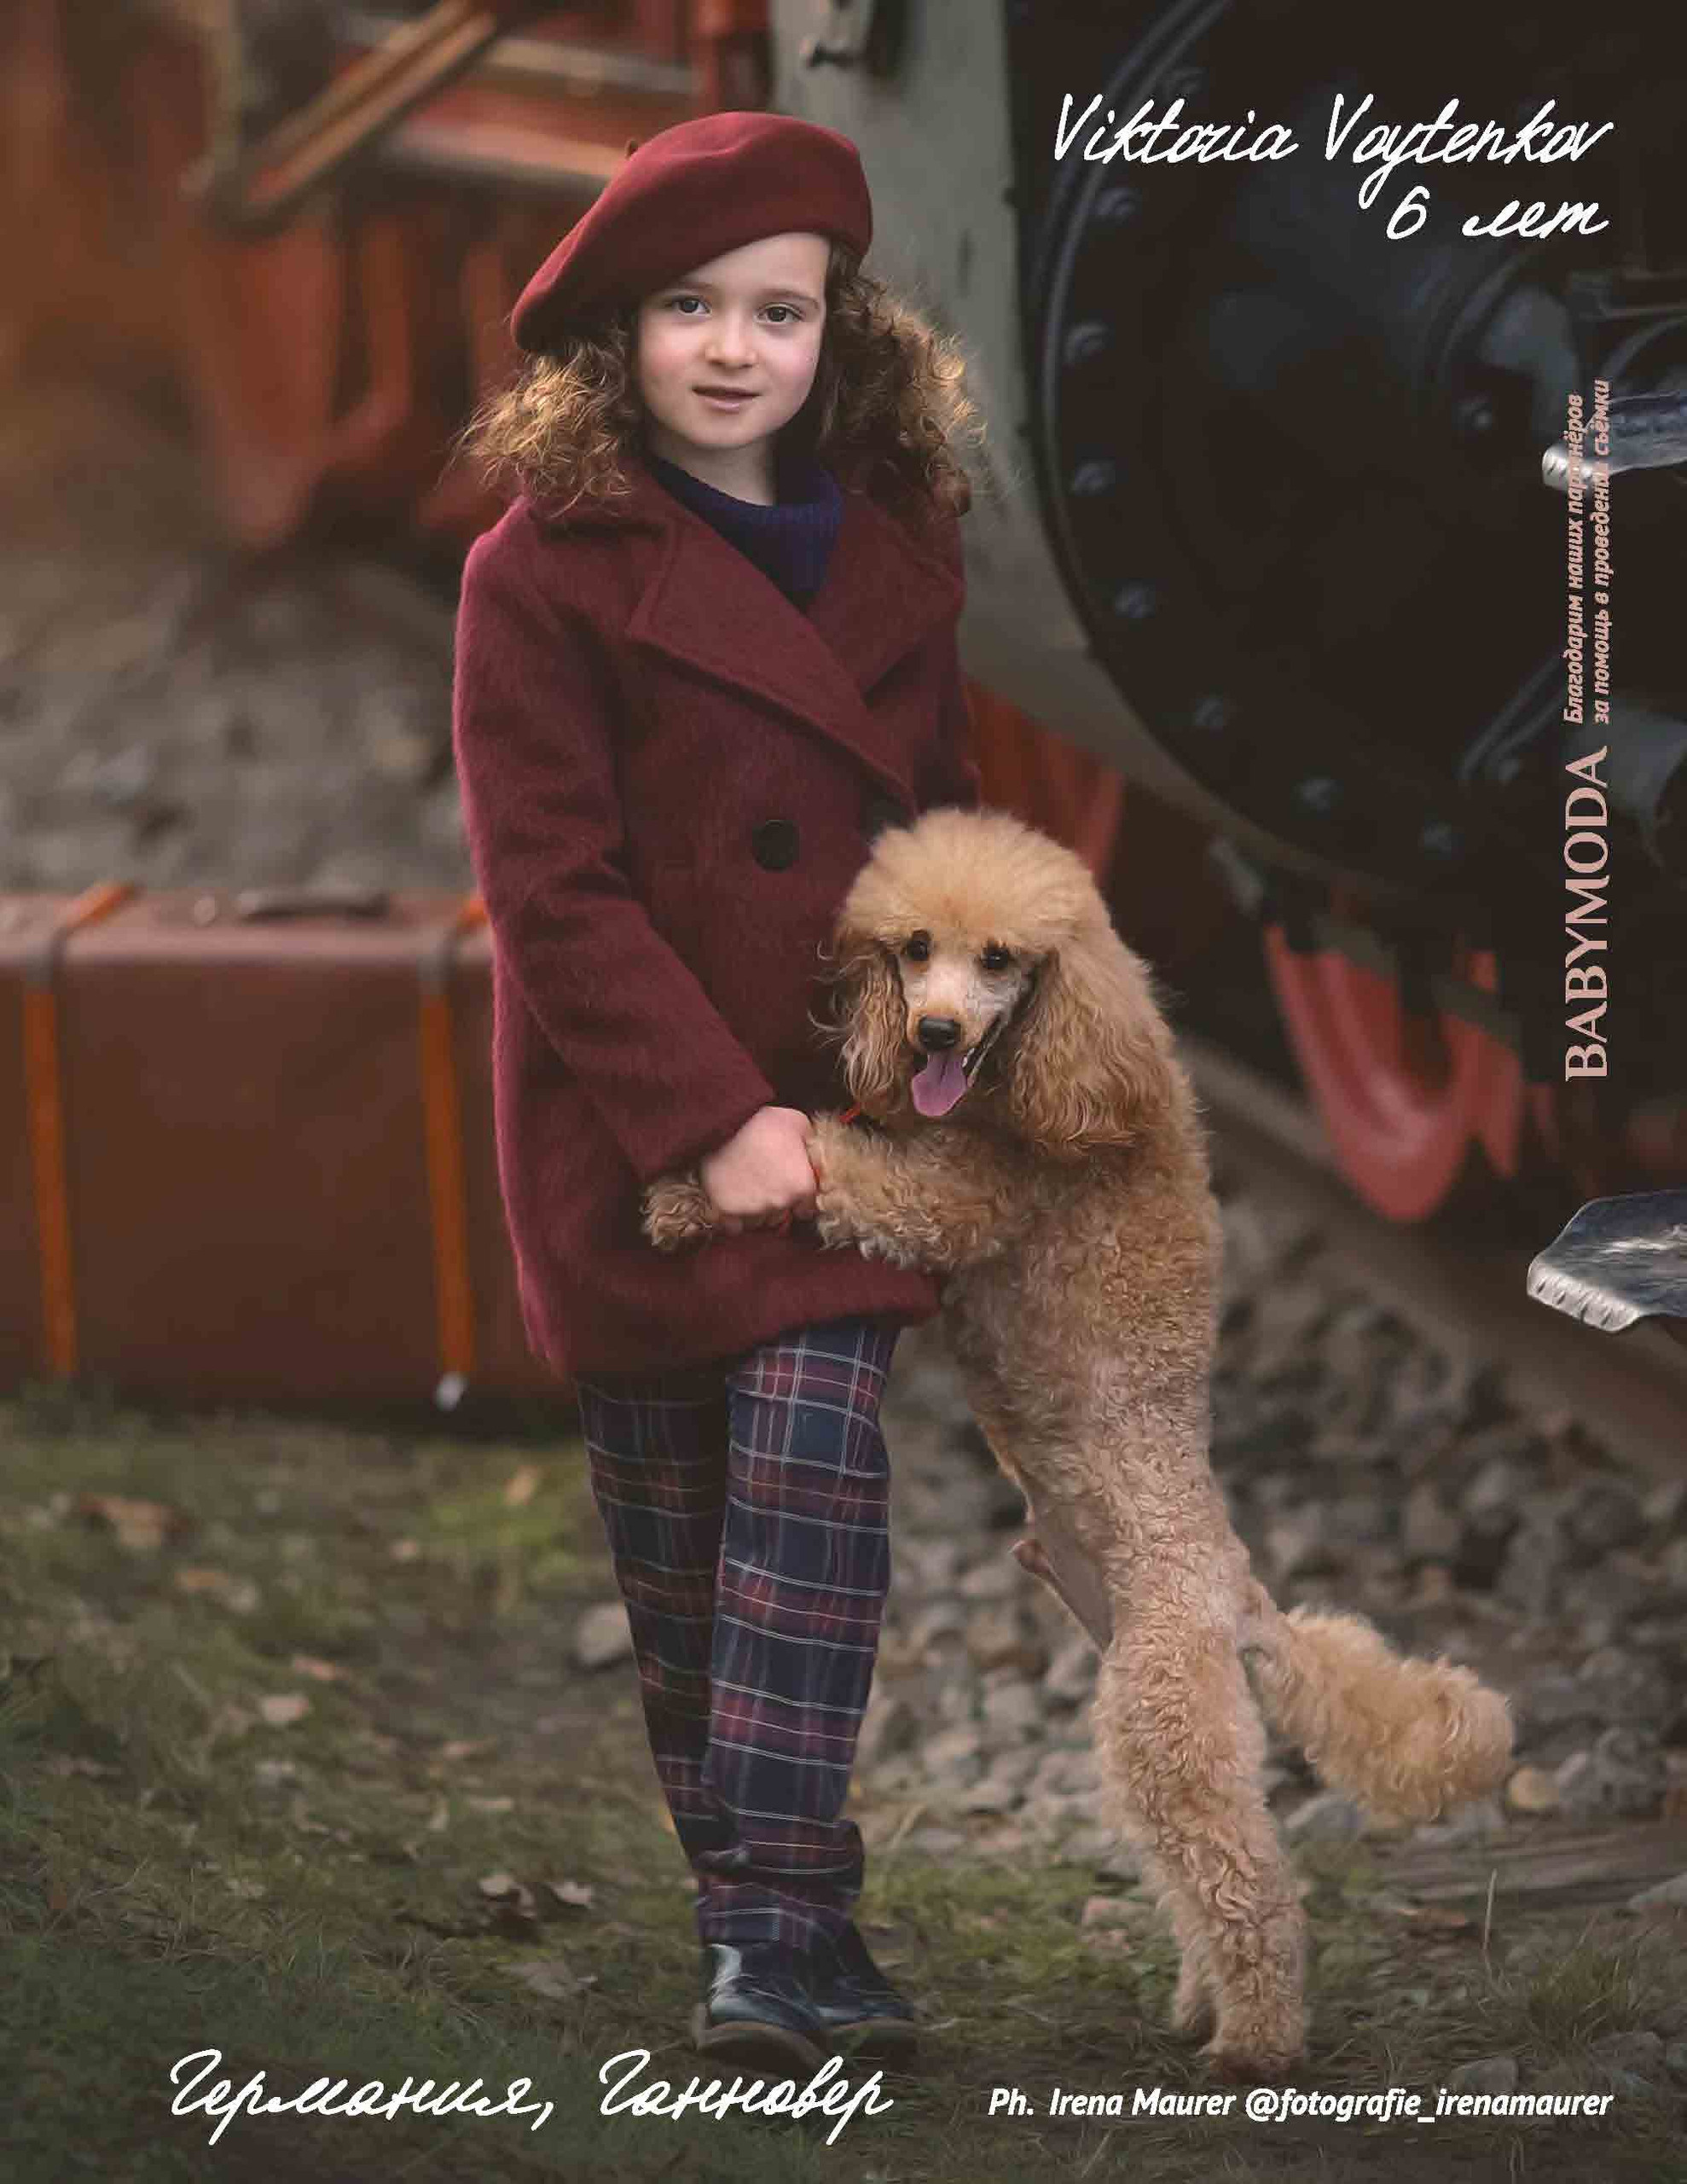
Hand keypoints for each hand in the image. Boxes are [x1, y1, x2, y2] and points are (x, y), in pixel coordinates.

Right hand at [700, 1106, 817, 1233]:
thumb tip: (811, 1153)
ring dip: (755, 1211)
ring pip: (758, 1221)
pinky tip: (733, 1199)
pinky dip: (733, 1218)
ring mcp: (752, 1210)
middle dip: (776, 1203)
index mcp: (802, 1185)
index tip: (789, 1188)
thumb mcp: (797, 1122)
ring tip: (747, 1189)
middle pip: (781, 1216)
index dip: (799, 1199)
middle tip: (765, 1183)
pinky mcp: (726, 1212)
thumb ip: (808, 1144)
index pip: (807, 1209)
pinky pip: (734, 1226)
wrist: (720, 1125)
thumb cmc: (761, 1122)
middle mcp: (780, 1203)